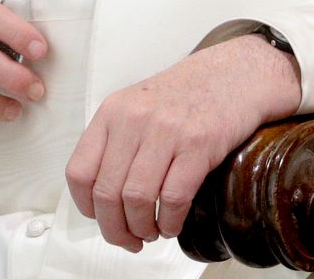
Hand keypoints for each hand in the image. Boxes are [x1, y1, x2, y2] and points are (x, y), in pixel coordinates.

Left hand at [65, 34, 300, 251]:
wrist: (233, 74)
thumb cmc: (185, 95)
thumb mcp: (138, 106)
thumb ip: (117, 142)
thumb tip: (103, 199)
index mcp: (113, 110)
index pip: (79, 171)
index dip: (87, 207)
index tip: (101, 218)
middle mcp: (134, 118)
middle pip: (107, 193)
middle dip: (116, 229)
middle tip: (129, 239)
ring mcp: (166, 130)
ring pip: (137, 199)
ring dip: (142, 229)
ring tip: (152, 232)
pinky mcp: (199, 144)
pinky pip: (173, 198)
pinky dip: (169, 222)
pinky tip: (172, 224)